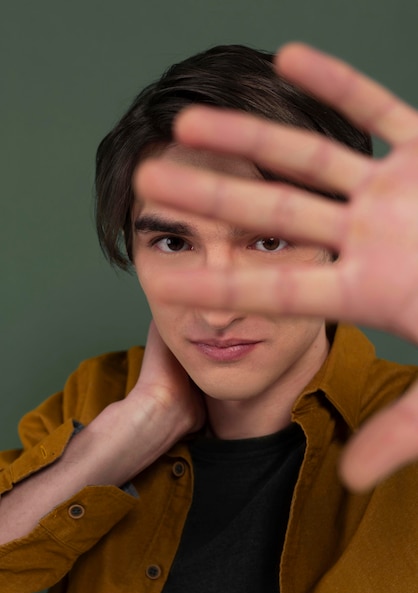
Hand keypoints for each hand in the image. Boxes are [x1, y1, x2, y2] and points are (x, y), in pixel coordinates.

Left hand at [137, 44, 417, 489]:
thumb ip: (402, 429)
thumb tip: (348, 480)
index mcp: (365, 290)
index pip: (274, 289)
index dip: (217, 283)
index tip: (160, 277)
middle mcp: (367, 238)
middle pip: (271, 216)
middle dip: (211, 198)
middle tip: (147, 184)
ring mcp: (394, 193)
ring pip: (309, 159)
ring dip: (250, 137)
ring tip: (188, 121)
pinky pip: (380, 108)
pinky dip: (339, 85)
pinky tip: (287, 58)